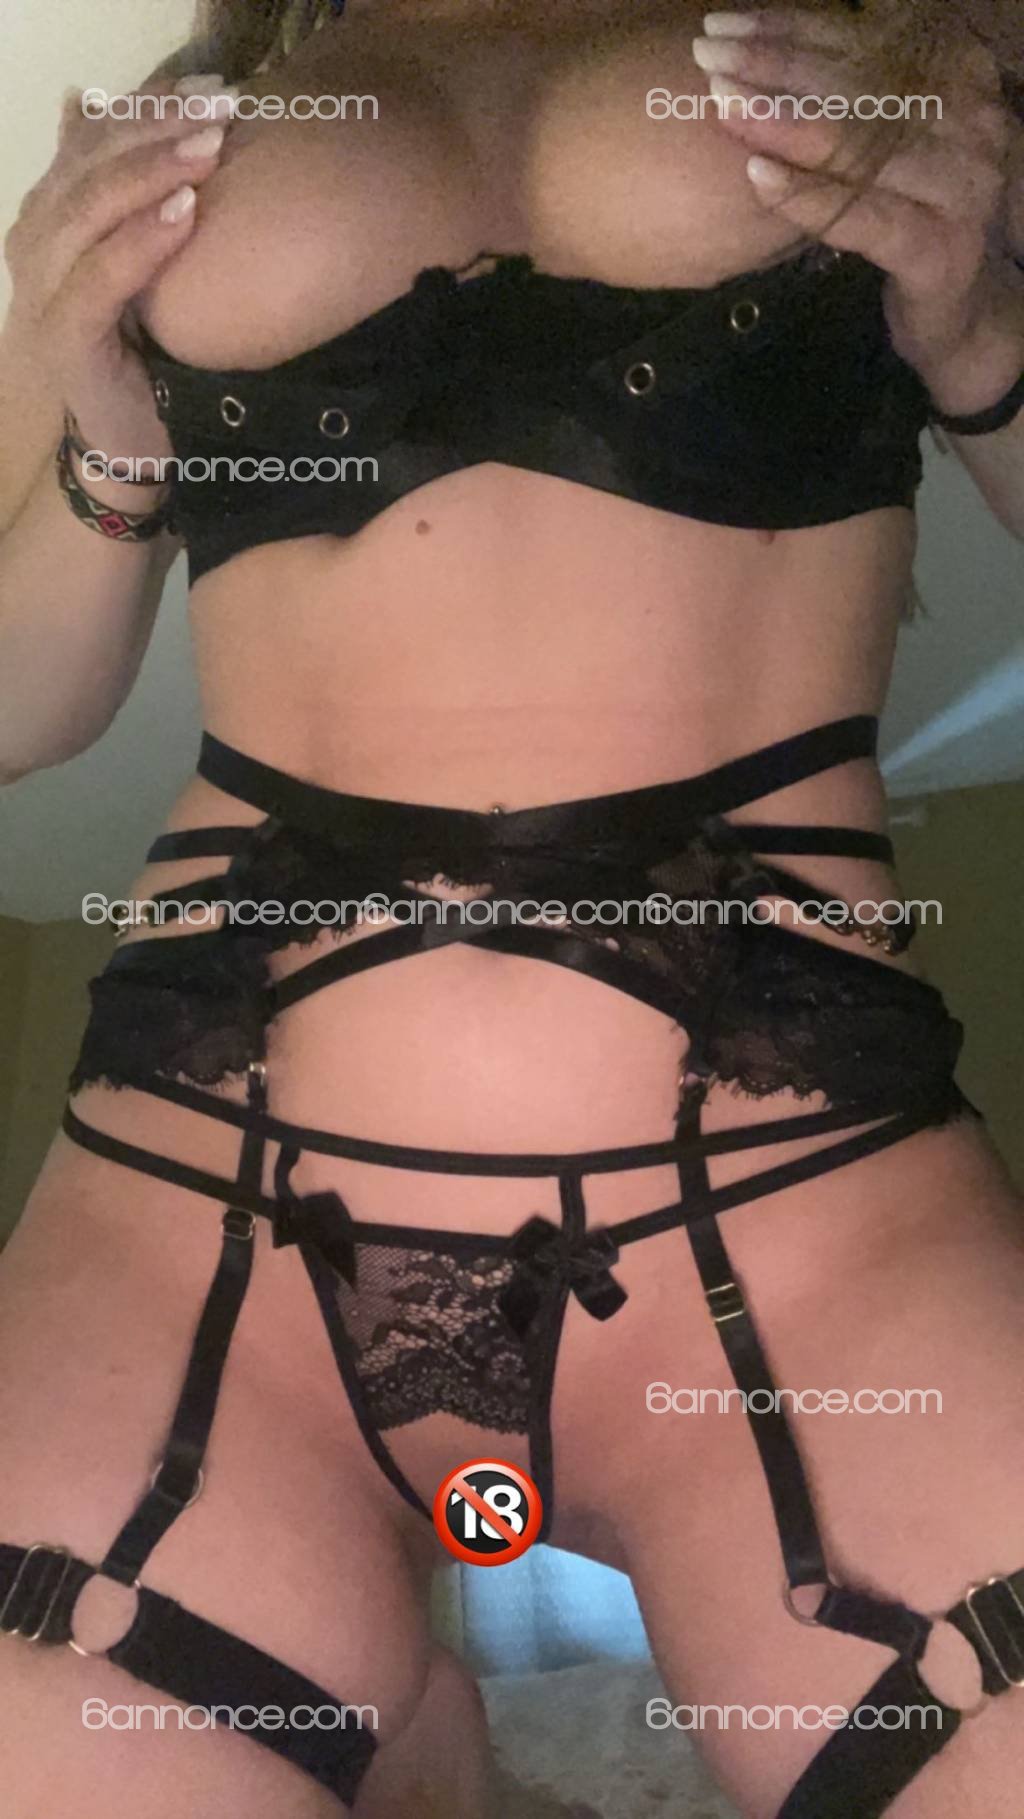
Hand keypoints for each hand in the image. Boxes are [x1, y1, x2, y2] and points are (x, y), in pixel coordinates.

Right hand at [3, 75, 233, 464]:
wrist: (131, 446)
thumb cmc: (146, 353)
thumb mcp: (141, 263)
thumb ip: (122, 196)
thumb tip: (90, 102)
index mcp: (49, 215)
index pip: (89, 140)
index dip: (146, 106)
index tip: (210, 85)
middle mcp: (34, 243)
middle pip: (89, 166)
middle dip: (156, 129)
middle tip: (220, 108)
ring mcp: (41, 292)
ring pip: (89, 211)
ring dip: (152, 173)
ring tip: (208, 147)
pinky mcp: (63, 339)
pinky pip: (101, 278)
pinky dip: (143, 241)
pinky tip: (186, 214)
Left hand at [693, 7, 1023, 410]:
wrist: (957, 309)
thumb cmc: (906, 212)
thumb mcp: (880, 142)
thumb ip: (847, 95)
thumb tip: (764, 44)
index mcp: (959, 79)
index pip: (866, 39)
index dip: (795, 29)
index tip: (727, 24)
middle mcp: (971, 123)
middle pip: (861, 84)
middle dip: (778, 66)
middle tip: (708, 56)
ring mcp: (961, 188)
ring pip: (863, 146)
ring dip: (786, 124)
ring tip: (724, 107)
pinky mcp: (939, 251)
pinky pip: (866, 218)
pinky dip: (809, 197)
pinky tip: (758, 177)